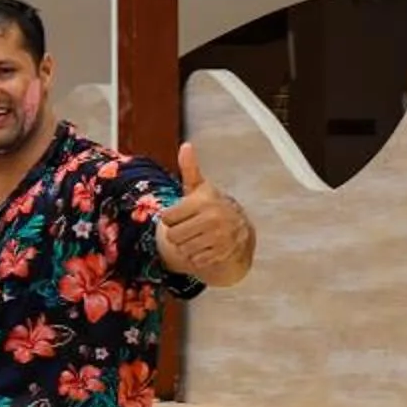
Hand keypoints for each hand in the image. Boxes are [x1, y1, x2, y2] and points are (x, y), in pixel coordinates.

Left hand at [153, 142, 252, 282]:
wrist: (239, 232)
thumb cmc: (211, 208)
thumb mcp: (199, 189)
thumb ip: (190, 169)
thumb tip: (186, 145)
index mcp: (204, 201)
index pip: (166, 218)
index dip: (172, 217)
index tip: (184, 214)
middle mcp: (214, 218)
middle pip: (172, 236)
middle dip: (178, 234)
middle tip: (192, 228)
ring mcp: (221, 237)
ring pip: (182, 249)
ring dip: (187, 246)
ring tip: (200, 237)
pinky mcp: (224, 254)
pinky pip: (195, 260)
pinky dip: (198, 257)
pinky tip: (208, 248)